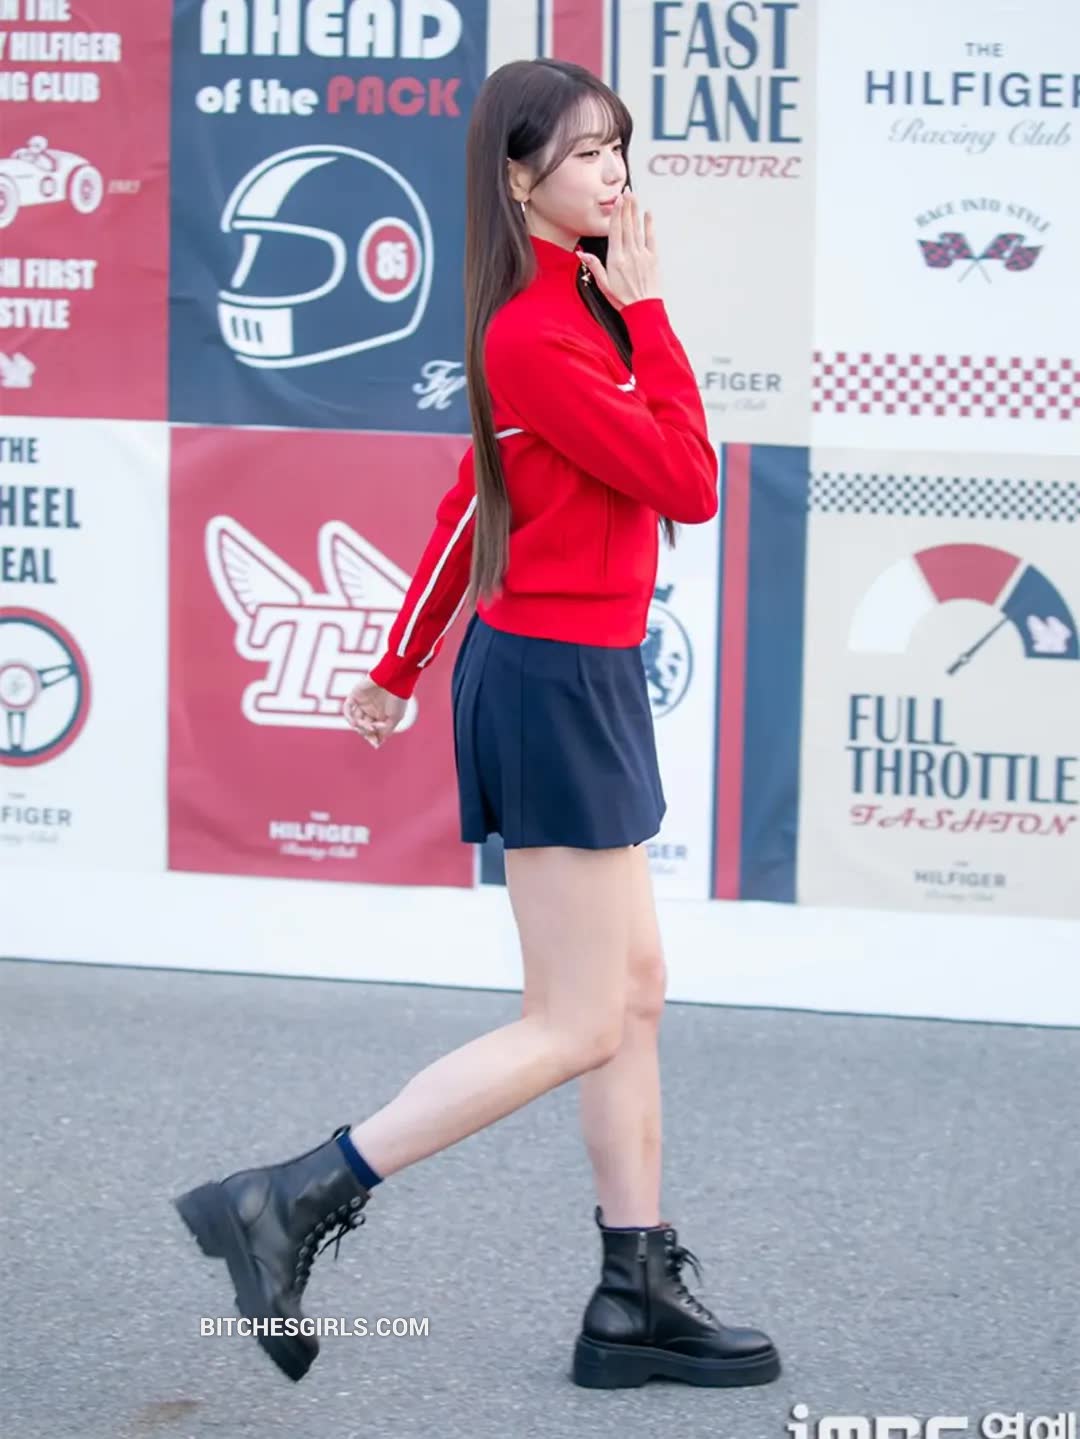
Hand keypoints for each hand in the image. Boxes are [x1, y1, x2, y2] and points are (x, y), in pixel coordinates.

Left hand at [342, 676, 407, 748]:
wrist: (395, 680)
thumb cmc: (398, 699)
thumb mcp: (395, 719)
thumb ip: (385, 731)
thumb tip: (377, 744)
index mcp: (380, 716)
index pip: (372, 731)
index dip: (372, 738)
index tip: (375, 743)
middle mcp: (370, 710)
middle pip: (363, 727)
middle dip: (367, 731)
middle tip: (372, 728)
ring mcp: (362, 703)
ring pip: (355, 719)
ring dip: (359, 725)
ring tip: (367, 724)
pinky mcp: (355, 695)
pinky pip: (347, 708)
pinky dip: (349, 716)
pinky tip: (354, 721)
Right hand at [576, 192, 660, 311]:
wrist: (643, 310)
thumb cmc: (622, 299)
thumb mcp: (603, 285)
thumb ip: (594, 267)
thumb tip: (581, 254)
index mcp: (615, 259)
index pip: (615, 231)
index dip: (616, 214)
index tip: (617, 200)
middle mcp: (629, 253)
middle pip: (627, 225)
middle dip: (626, 207)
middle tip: (626, 191)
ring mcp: (642, 255)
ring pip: (637, 228)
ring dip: (635, 211)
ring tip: (634, 197)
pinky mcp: (652, 259)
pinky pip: (651, 238)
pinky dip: (649, 225)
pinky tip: (647, 214)